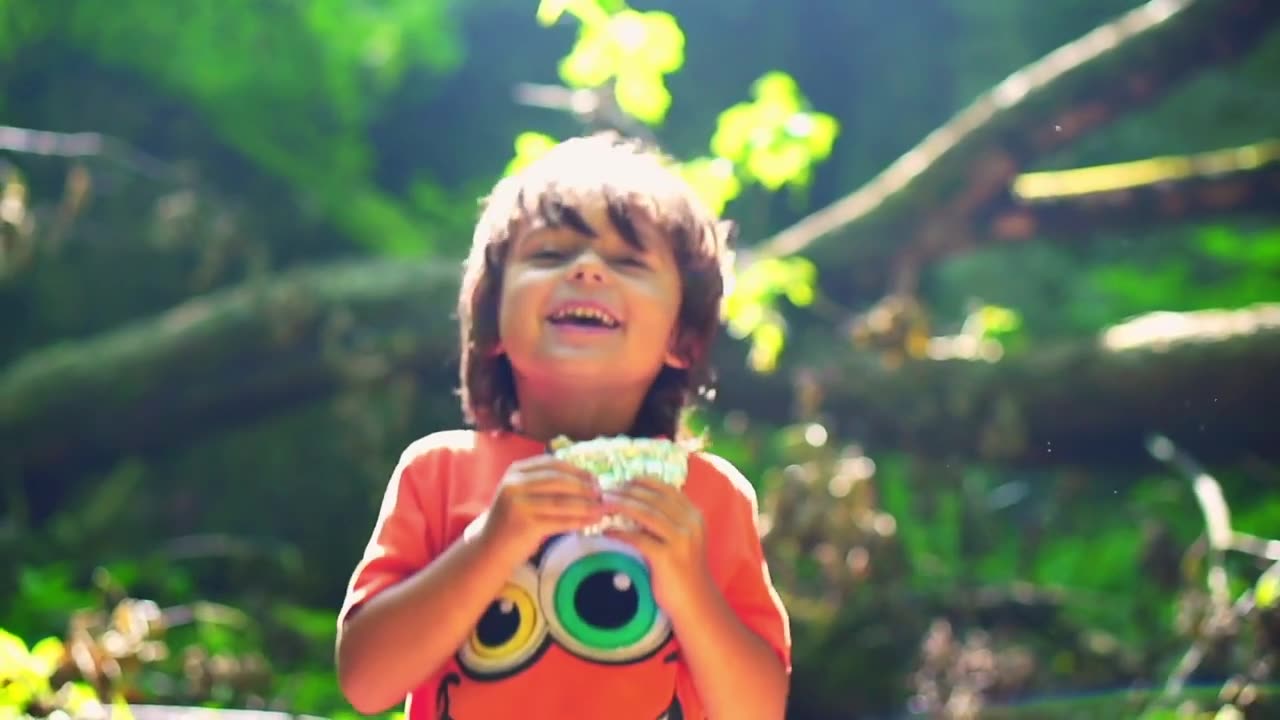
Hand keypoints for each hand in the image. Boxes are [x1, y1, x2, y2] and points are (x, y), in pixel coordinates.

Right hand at [479, 455, 603, 558]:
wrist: (488, 549)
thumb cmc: (512, 521)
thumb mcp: (523, 494)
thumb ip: (545, 483)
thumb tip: (586, 479)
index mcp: (515, 471)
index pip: (552, 464)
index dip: (576, 470)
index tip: (594, 478)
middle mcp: (515, 484)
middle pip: (558, 481)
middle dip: (584, 487)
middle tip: (602, 494)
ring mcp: (518, 504)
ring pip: (561, 502)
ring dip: (586, 505)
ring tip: (602, 509)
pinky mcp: (525, 525)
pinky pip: (559, 521)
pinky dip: (578, 521)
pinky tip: (591, 522)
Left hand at [603, 477, 712, 616]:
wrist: (696, 602)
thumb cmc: (683, 570)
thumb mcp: (681, 539)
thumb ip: (666, 520)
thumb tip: (634, 502)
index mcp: (694, 515)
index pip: (665, 488)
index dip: (641, 482)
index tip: (621, 482)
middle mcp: (690, 523)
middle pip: (653, 498)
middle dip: (626, 492)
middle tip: (604, 491)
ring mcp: (681, 540)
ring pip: (646, 513)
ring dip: (620, 506)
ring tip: (602, 506)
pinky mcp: (668, 557)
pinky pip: (638, 538)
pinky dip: (620, 532)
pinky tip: (606, 531)